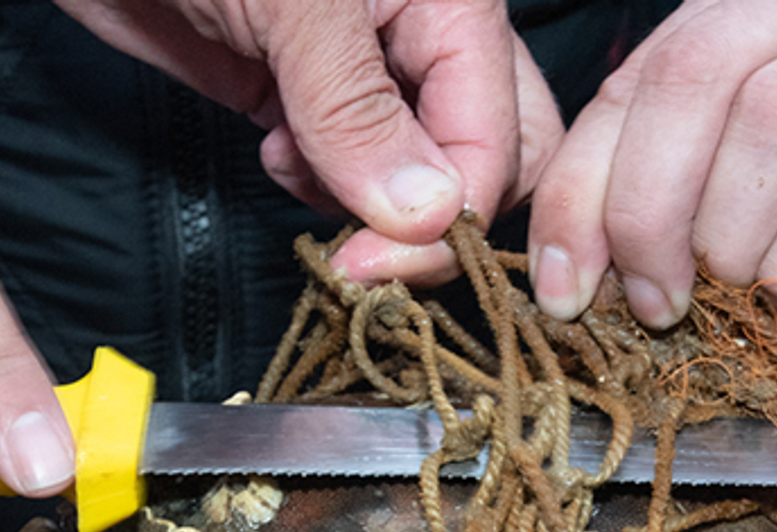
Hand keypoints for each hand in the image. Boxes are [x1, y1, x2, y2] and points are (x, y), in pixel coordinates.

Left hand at [56, 0, 561, 283]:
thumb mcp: (293, 6)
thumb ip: (357, 108)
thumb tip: (430, 214)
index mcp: (454, 1)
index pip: (500, 137)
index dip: (451, 215)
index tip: (377, 261)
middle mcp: (423, 35)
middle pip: (489, 156)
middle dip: (435, 225)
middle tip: (359, 256)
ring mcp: (362, 71)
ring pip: (418, 175)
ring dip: (367, 205)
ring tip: (293, 165)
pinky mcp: (300, 95)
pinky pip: (349, 169)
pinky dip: (322, 187)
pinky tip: (276, 155)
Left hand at [527, 0, 776, 327]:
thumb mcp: (710, 187)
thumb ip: (632, 199)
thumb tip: (564, 281)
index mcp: (737, 6)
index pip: (631, 84)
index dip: (581, 193)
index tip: (564, 291)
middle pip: (697, 76)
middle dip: (650, 208)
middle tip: (652, 301)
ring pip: (776, 118)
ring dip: (730, 234)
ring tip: (729, 296)